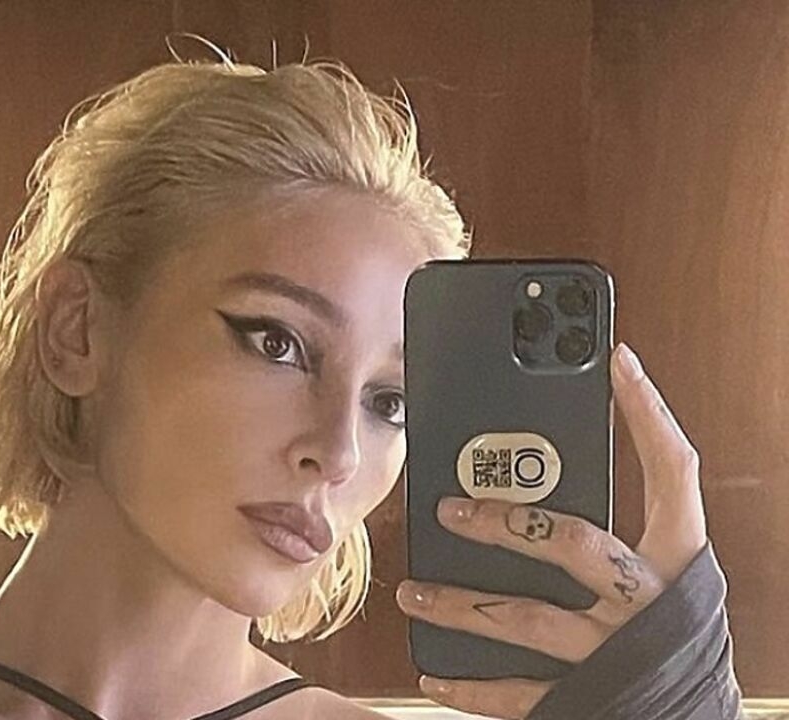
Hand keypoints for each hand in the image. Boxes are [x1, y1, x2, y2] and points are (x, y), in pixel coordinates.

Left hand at [395, 342, 708, 718]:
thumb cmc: (669, 643)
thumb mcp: (657, 579)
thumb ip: (609, 536)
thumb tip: (524, 480)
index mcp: (679, 564)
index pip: (673, 473)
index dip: (648, 414)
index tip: (617, 361)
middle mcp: (650, 604)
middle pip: (573, 542)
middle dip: (503, 521)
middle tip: (448, 508)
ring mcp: (616, 652)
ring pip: (524, 615)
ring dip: (458, 602)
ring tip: (411, 591)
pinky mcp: (587, 698)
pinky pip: (518, 692)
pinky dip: (468, 685)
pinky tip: (432, 671)